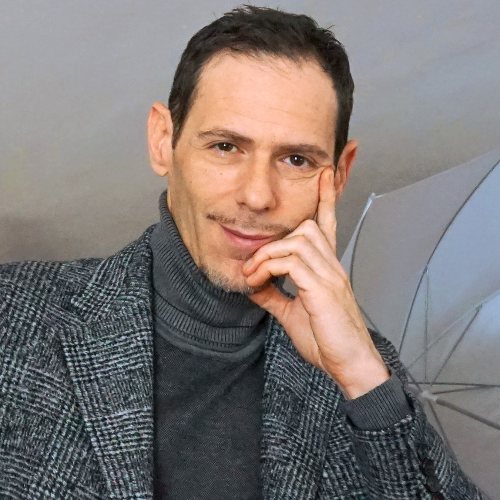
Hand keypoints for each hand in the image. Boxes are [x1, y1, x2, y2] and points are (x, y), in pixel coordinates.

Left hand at [242, 167, 388, 398]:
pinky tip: (258, 281)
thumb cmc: (327, 340)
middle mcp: (332, 266)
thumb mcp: (292, 313)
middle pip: (307, 226)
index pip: (328, 225)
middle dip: (275, 238)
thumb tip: (252, 284)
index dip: (326, 198)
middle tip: (252, 264)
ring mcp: (330, 275)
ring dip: (267, 254)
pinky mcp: (323, 288)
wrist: (349, 365)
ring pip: (297, 239)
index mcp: (327, 269)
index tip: (324, 175)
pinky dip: (269, 267)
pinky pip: (291, 262)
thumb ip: (274, 295)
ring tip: (252, 275)